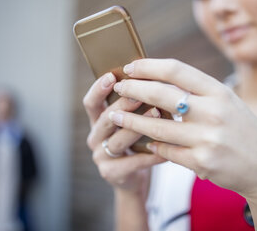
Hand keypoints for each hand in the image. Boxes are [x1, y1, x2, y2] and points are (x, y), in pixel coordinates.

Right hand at [83, 72, 164, 195]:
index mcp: (97, 122)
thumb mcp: (131, 124)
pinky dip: (150, 155)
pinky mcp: (112, 173)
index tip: (112, 76)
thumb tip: (153, 81)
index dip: (98, 89)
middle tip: (142, 94)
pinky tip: (165, 149)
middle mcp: (95, 138)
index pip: (91, 103)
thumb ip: (134, 107)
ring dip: (137, 127)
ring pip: (118, 140)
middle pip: (105, 119)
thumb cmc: (136, 144)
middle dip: (123, 105)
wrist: (134, 180)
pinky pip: (133, 162)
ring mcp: (101, 157)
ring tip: (157, 115)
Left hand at [108, 58, 256, 197]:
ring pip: (157, 126)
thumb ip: (199, 92)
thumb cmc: (243, 131)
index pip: (176, 69)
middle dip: (133, 89)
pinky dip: (152, 145)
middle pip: (161, 94)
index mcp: (219, 92)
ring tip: (114, 116)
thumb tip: (159, 80)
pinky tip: (144, 142)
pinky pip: (167, 151)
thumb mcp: (228, 103)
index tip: (130, 67)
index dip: (148, 66)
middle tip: (118, 87)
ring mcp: (208, 138)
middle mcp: (214, 112)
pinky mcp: (202, 162)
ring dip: (131, 120)